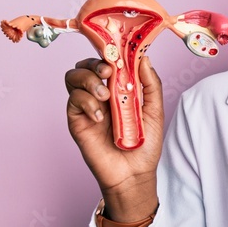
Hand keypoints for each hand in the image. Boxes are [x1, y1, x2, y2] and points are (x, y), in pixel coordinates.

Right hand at [64, 56, 161, 221]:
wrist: (134, 173)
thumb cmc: (144, 144)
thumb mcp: (155, 111)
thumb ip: (150, 84)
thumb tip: (144, 57)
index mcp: (118, 88)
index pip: (106, 61)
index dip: (109, 53)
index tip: (117, 55)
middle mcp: (100, 93)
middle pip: (85, 64)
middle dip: (95, 64)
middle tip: (108, 73)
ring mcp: (86, 106)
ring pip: (73, 77)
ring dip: (88, 81)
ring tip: (105, 97)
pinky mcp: (77, 120)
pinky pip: (73, 100)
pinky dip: (86, 102)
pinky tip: (100, 116)